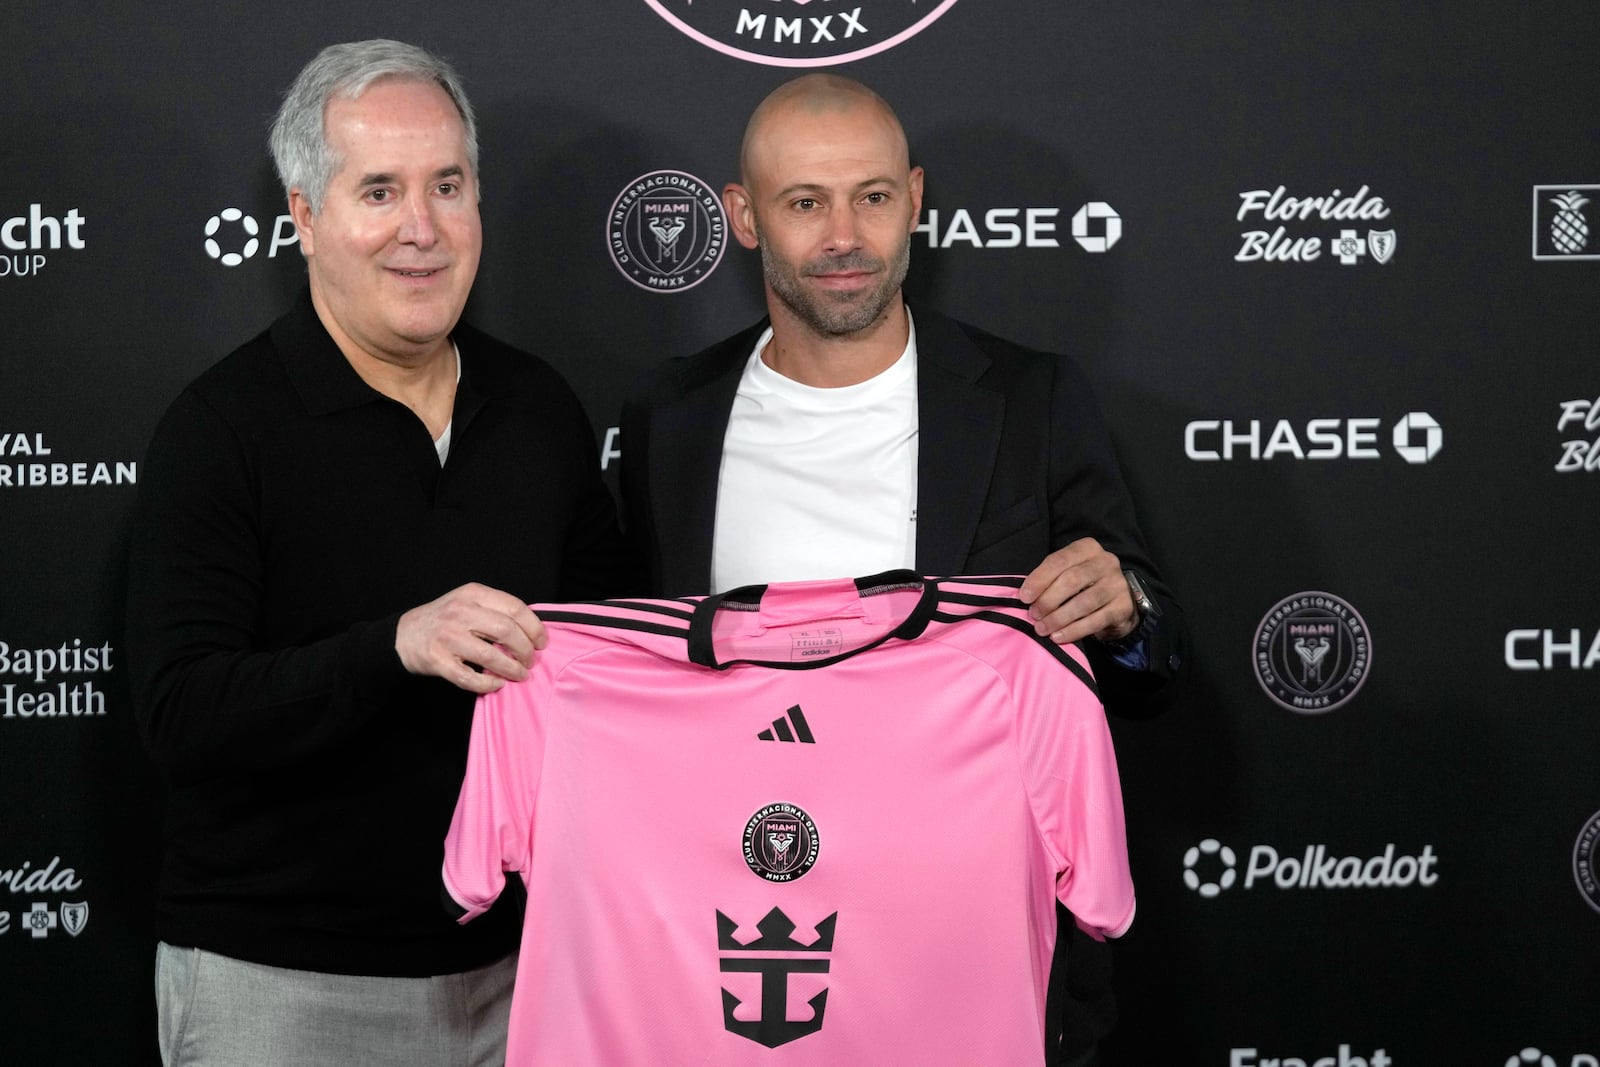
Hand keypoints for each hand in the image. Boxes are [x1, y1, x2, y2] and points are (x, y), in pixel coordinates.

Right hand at [395, 583, 547, 693]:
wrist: (403, 635)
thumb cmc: (444, 620)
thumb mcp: (468, 602)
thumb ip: (495, 610)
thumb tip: (532, 629)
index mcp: (473, 594)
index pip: (515, 608)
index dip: (534, 627)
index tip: (542, 641)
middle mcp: (460, 612)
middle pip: (507, 631)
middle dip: (526, 650)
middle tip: (530, 661)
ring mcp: (448, 637)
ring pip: (491, 656)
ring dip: (512, 669)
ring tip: (520, 674)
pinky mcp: (437, 660)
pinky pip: (470, 678)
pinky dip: (488, 684)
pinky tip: (497, 683)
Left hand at [1017, 538, 1138, 644]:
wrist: (1117, 602)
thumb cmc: (1084, 585)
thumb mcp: (1067, 573)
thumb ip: (1049, 579)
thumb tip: (1026, 597)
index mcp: (1087, 548)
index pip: (1059, 560)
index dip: (1039, 580)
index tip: (1024, 597)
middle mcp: (1105, 562)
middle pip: (1071, 580)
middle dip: (1048, 600)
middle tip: (1034, 615)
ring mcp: (1117, 584)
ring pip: (1083, 602)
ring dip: (1058, 618)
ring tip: (1042, 628)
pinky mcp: (1123, 607)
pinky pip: (1095, 620)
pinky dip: (1074, 630)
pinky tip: (1059, 636)